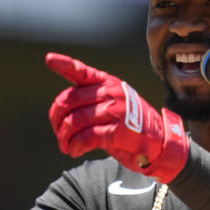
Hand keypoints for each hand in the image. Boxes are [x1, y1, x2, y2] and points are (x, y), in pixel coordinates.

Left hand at [45, 52, 189, 182]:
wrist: (160, 142)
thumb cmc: (132, 124)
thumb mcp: (115, 103)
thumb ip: (92, 100)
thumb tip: (62, 110)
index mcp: (108, 83)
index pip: (82, 71)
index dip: (64, 64)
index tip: (49, 59)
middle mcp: (110, 93)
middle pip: (70, 101)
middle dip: (57, 119)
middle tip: (59, 132)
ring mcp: (114, 111)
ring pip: (74, 120)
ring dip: (65, 137)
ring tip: (66, 145)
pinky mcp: (116, 131)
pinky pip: (85, 137)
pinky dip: (75, 145)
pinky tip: (74, 150)